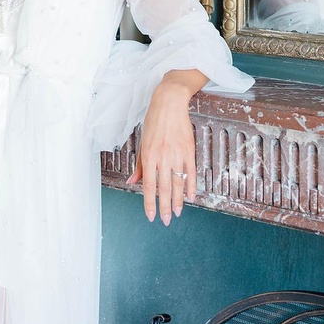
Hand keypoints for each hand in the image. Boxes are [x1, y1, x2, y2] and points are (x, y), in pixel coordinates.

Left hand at [126, 69, 205, 224]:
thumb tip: (132, 182)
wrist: (169, 102)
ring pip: (178, 182)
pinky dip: (191, 185)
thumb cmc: (154, 121)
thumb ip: (139, 164)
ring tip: (177, 212)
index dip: (149, 202)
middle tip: (165, 220)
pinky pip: (191, 172)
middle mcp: (162, 156)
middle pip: (164, 187)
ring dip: (178, 200)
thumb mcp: (142, 142)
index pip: (148, 185)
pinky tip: (191, 196)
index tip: (151, 216)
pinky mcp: (188, 149)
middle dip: (164, 206)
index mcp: (148, 155)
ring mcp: (177, 153)